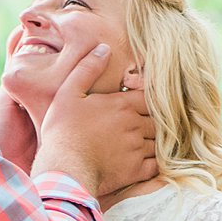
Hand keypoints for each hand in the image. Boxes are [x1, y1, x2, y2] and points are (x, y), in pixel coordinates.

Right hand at [33, 45, 156, 198]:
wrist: (64, 169)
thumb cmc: (63, 130)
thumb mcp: (68, 93)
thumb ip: (87, 69)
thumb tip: (104, 48)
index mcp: (122, 105)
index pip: (148, 98)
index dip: (147, 101)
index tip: (141, 105)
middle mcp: (135, 125)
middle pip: (156, 120)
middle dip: (152, 121)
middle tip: (146, 124)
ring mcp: (137, 149)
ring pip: (158, 142)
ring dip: (155, 141)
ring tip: (146, 142)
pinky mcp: (136, 171)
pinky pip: (157, 165)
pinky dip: (157, 162)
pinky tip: (149, 161)